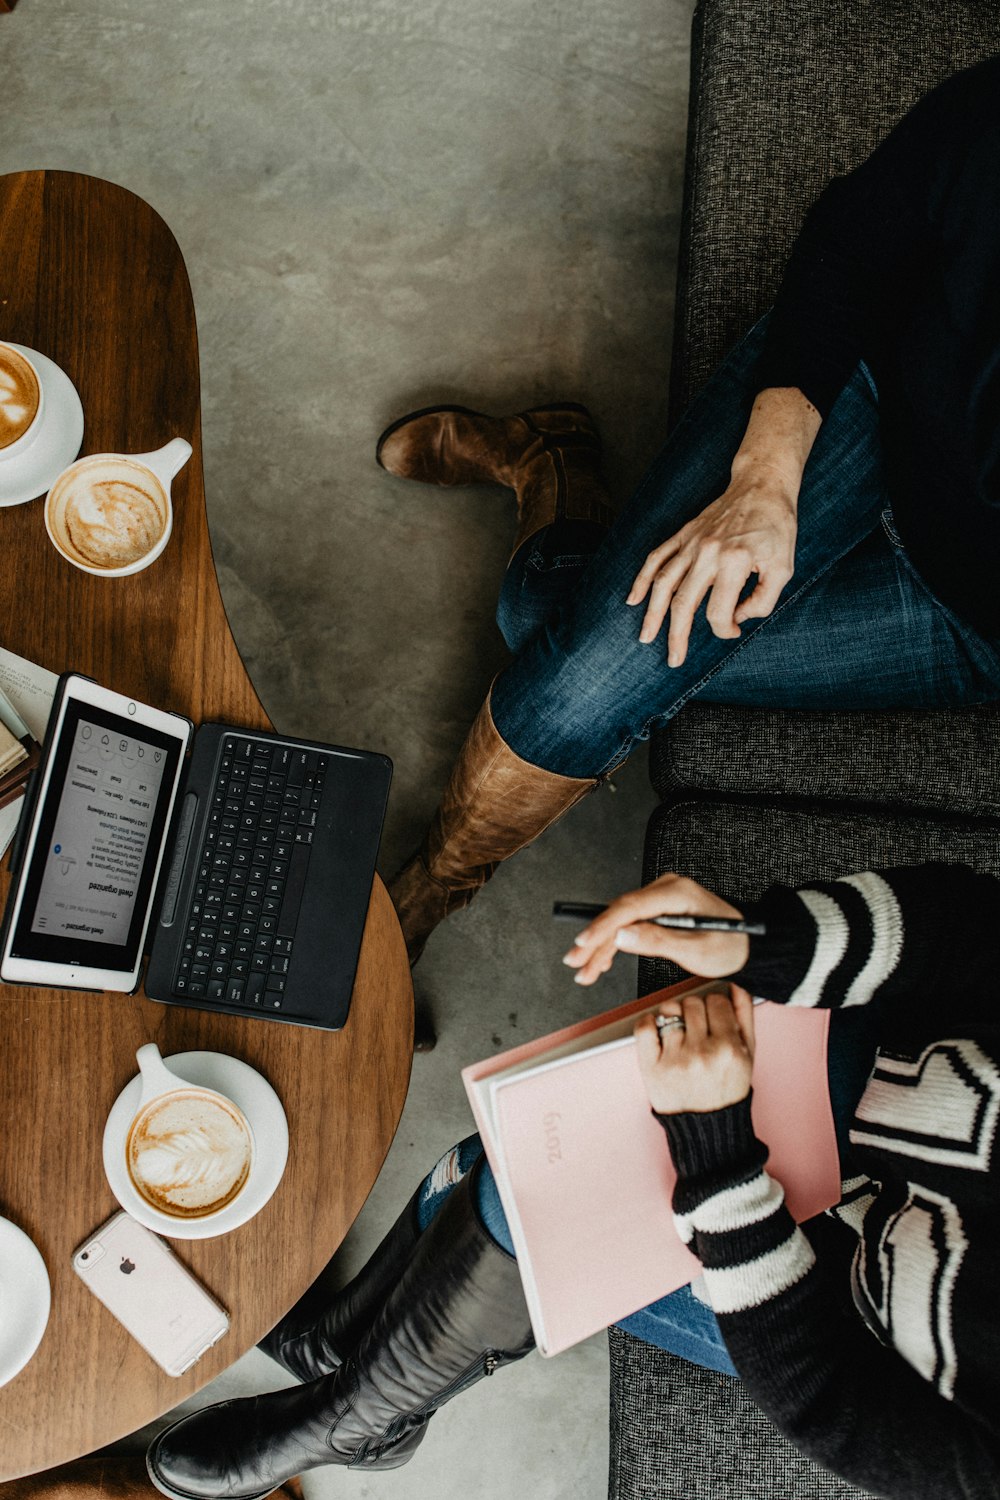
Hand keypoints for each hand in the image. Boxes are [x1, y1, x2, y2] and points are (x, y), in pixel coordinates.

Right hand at [562, 872, 748, 984]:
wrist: (750, 944)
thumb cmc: (731, 946)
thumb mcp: (696, 950)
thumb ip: (658, 941)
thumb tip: (622, 937)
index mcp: (677, 893)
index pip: (630, 907)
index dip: (603, 926)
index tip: (584, 943)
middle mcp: (666, 890)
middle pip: (619, 914)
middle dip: (595, 940)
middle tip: (576, 962)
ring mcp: (661, 898)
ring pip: (620, 922)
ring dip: (601, 946)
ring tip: (584, 971)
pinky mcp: (659, 910)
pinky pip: (630, 925)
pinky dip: (615, 944)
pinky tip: (601, 961)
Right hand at [626, 462, 796, 666]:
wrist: (761, 485)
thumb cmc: (776, 527)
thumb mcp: (784, 568)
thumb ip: (763, 600)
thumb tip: (737, 617)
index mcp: (733, 562)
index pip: (718, 612)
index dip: (725, 629)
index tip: (734, 630)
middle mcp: (707, 553)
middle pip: (683, 603)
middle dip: (676, 637)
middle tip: (673, 660)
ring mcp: (691, 543)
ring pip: (663, 583)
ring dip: (652, 614)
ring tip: (645, 637)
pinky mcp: (684, 535)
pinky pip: (656, 558)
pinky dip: (642, 579)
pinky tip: (633, 599)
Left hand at [634, 987, 755, 1113]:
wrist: (706, 1127)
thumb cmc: (727, 1089)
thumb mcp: (747, 1055)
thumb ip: (745, 1016)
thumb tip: (737, 983)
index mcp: (729, 1049)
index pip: (717, 1000)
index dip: (715, 1006)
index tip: (714, 1018)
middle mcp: (702, 1054)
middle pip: (693, 1002)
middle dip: (696, 1011)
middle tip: (699, 1028)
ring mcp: (675, 1060)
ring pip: (669, 1009)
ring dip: (675, 1015)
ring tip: (681, 1032)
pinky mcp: (652, 1068)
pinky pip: (644, 1026)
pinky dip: (649, 1021)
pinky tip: (659, 1030)